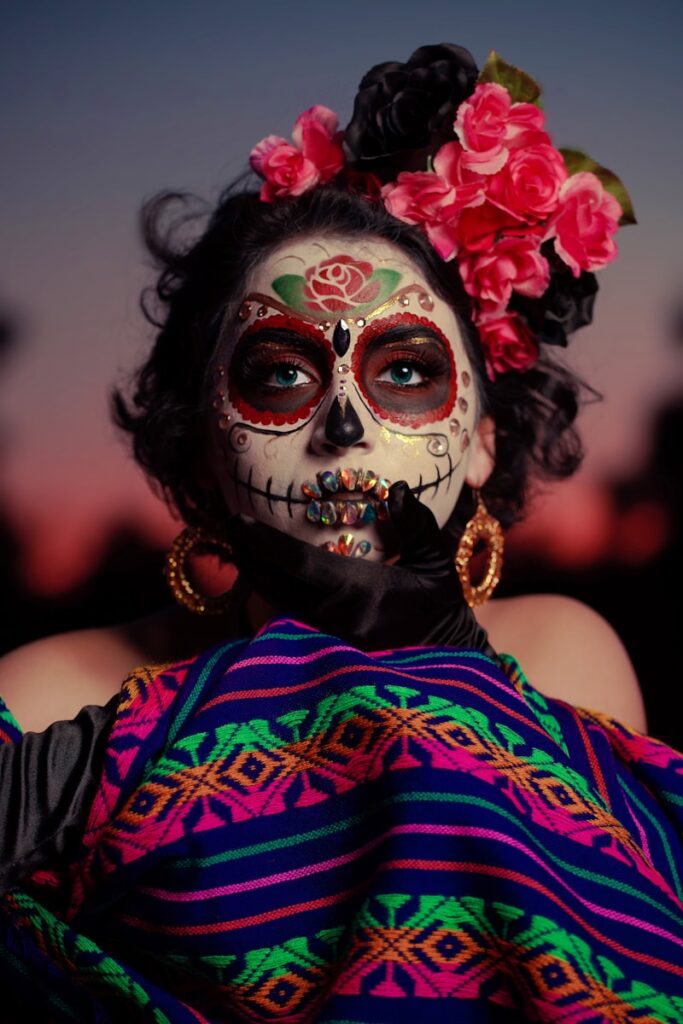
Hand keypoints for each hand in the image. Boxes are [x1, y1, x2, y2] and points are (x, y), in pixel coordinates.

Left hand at [225, 482, 494, 655]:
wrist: (448, 653)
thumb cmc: (441, 602)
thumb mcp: (438, 560)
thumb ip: (417, 524)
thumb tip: (399, 489)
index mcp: (362, 592)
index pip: (301, 564)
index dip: (265, 543)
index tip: (238, 520)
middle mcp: (338, 618)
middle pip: (277, 585)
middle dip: (249, 555)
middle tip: (229, 525)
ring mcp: (331, 639)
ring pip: (278, 603)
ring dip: (255, 574)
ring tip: (238, 544)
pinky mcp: (328, 650)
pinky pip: (289, 617)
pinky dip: (271, 592)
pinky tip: (260, 572)